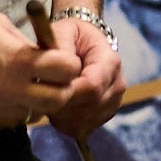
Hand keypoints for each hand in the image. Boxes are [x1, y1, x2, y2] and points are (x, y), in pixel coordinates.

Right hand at [0, 8, 79, 126]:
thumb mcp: (1, 25)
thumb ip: (26, 45)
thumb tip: (42, 54)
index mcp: (22, 61)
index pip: (68, 70)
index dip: (68, 64)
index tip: (60, 59)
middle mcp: (16, 90)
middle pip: (60, 100)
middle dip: (60, 89)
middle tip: (49, 79)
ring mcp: (1, 108)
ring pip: (36, 113)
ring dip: (36, 102)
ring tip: (22, 86)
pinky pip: (12, 119)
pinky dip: (13, 108)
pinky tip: (0, 93)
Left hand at [47, 16, 125, 139]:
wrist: (84, 43)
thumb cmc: (71, 36)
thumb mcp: (63, 32)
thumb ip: (59, 48)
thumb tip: (58, 70)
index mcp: (110, 61)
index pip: (91, 87)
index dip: (67, 92)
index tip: (45, 86)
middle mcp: (117, 85)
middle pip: (88, 108)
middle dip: (60, 104)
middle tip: (42, 90)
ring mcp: (113, 103)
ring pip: (82, 122)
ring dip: (60, 114)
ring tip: (51, 94)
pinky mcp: (104, 116)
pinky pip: (81, 129)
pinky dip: (64, 122)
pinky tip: (59, 104)